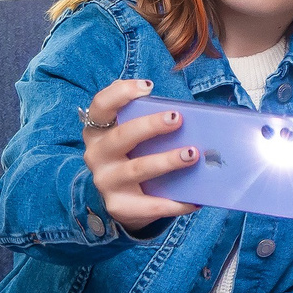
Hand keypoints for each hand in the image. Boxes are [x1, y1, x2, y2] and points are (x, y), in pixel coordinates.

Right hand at [81, 79, 199, 229]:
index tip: (147, 87)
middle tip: (177, 118)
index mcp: (98, 130)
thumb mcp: (131, 134)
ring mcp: (106, 181)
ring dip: (166, 161)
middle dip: (150, 126)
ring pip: (137, 169)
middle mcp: (97, 155)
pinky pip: (149, 205)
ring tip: (192, 154)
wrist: (123, 200)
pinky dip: (173, 203)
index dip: (121, 94)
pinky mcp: (119, 206)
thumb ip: (145, 116)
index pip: (101, 106)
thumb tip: (182, 109)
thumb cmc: (134, 156)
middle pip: (121, 136)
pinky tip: (195, 200)